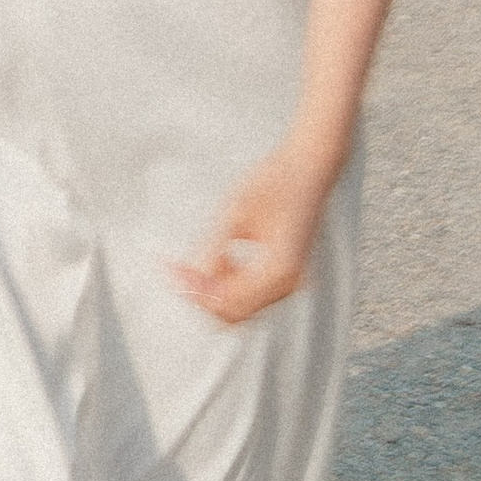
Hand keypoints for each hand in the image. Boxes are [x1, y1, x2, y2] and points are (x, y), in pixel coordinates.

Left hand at [173, 140, 337, 327]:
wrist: (307, 166)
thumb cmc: (275, 182)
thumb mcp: (234, 215)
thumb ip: (212, 252)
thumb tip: (191, 280)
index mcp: (280, 269)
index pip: (230, 303)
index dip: (197, 292)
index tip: (173, 272)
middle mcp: (290, 283)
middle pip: (235, 314)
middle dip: (203, 295)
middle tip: (176, 271)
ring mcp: (291, 282)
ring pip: (241, 307)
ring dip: (213, 290)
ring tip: (191, 263)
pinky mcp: (286, 275)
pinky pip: (251, 293)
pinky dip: (228, 282)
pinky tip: (216, 258)